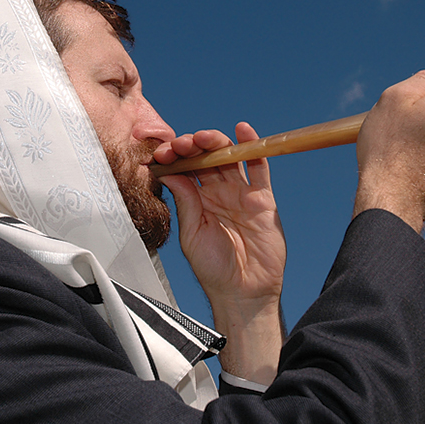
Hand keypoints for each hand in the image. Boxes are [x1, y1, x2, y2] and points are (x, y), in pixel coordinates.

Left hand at [154, 122, 284, 384]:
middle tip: (182, 144)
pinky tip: (243, 131)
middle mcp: (218, 192)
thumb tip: (168, 172)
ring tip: (205, 137)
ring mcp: (241, 193)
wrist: (243, 292)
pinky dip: (254, 147)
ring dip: (216, 142)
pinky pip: (259, 168)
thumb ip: (185, 202)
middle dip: (193, 145)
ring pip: (229, 158)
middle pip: (206, 158)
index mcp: (197, 200)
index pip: (185, 168)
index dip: (174, 157)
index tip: (161, 153)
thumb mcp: (192, 234)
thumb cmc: (213, 269)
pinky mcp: (263, 199)